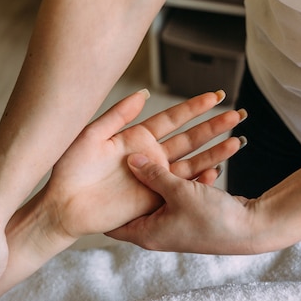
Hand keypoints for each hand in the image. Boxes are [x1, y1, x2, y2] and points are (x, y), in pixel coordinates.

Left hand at [43, 89, 244, 239]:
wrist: (64, 206)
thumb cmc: (71, 171)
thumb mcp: (92, 135)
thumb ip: (117, 115)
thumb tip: (143, 93)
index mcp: (135, 140)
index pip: (170, 119)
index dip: (192, 108)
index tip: (212, 95)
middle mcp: (148, 159)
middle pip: (186, 139)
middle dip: (211, 126)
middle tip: (235, 111)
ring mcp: (153, 179)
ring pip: (190, 161)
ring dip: (214, 149)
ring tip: (237, 136)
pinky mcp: (154, 199)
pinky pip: (181, 187)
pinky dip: (202, 176)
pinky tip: (220, 164)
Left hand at [106, 154, 265, 253]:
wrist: (251, 232)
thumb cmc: (213, 219)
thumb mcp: (178, 192)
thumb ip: (153, 174)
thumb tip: (131, 160)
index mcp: (146, 232)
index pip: (112, 225)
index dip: (99, 209)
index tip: (86, 189)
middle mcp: (157, 229)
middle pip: (133, 203)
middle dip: (126, 183)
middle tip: (108, 164)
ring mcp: (173, 222)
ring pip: (157, 192)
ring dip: (155, 173)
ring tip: (141, 155)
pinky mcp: (189, 213)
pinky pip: (175, 191)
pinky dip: (175, 177)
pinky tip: (170, 158)